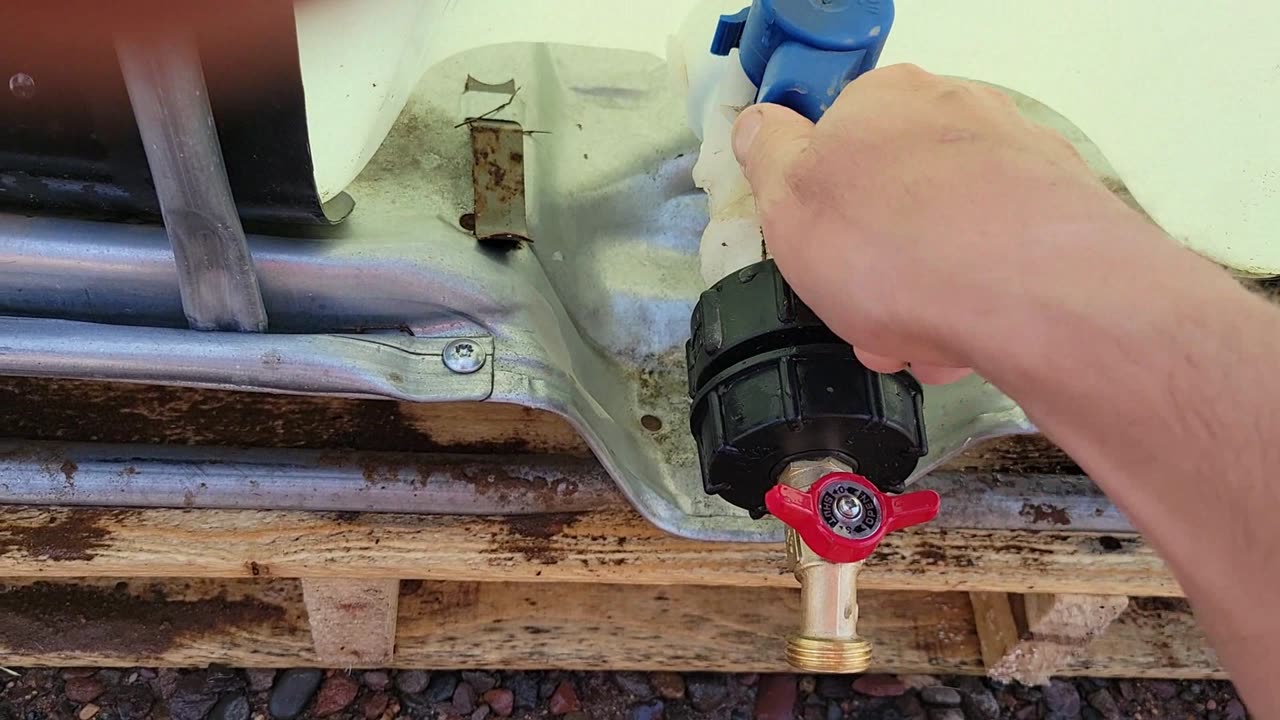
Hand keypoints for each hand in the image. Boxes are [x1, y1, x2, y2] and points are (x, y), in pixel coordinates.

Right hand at [731, 64, 1141, 383]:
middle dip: (876, 265)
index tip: (819, 260)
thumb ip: (768, 157)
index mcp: (883, 100)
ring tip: (921, 345)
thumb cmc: (896, 245)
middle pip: (895, 197)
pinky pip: (1000, 260)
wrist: (1034, 293)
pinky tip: (969, 341)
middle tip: (867, 318)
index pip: (835, 144)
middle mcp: (957, 113)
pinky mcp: (1064, 213)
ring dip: (925, 292)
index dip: (820, 214)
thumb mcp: (787, 202)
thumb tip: (759, 125)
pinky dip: (980, 299)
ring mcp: (1018, 159)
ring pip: (949, 235)